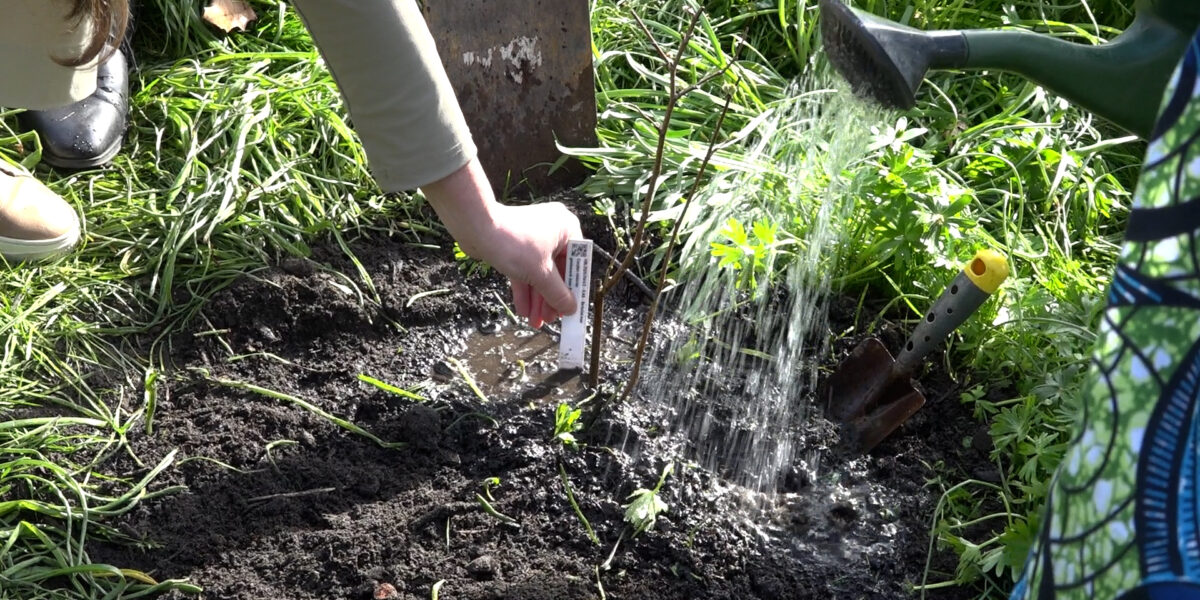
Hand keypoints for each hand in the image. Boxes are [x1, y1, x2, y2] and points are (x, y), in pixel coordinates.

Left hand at [422, 159, 582, 327]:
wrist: (476, 227)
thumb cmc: (514, 244)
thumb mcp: (540, 273)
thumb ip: (558, 293)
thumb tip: (572, 309)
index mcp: (567, 229)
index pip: (576, 264)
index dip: (573, 289)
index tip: (570, 309)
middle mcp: (553, 231)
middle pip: (556, 271)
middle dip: (550, 298)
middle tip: (549, 319)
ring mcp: (533, 238)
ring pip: (539, 273)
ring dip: (537, 299)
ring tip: (534, 321)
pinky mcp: (516, 246)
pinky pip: (525, 270)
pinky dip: (524, 289)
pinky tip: (523, 310)